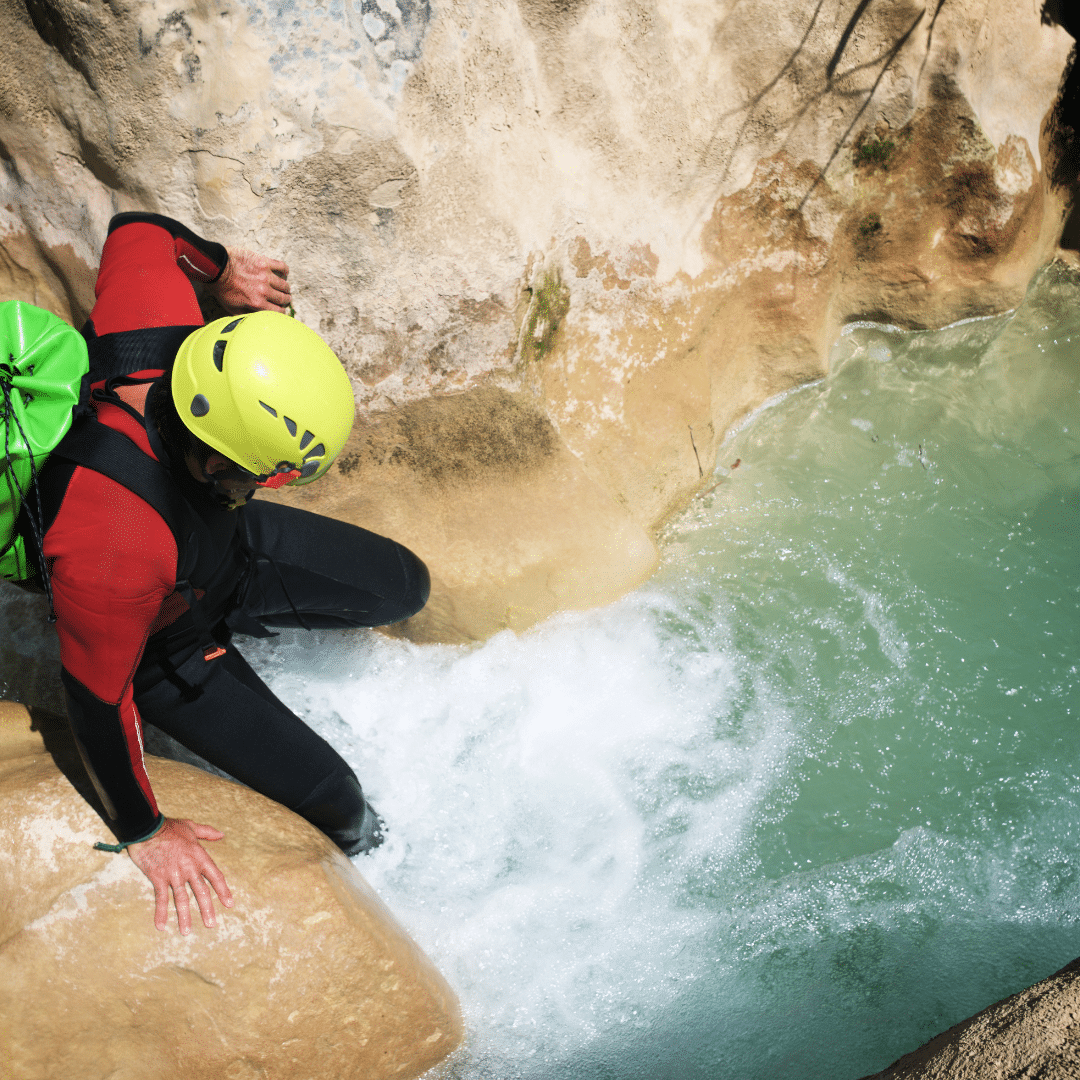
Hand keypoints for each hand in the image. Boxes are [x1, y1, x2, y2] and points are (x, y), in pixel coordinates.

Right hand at [127, 817, 233, 933]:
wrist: (147, 828)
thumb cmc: (170, 827)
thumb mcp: (191, 827)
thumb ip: (207, 832)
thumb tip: (222, 834)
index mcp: (199, 856)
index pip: (215, 876)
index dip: (223, 891)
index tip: (229, 904)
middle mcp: (189, 867)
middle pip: (201, 892)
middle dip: (207, 909)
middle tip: (211, 925)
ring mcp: (174, 874)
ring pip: (182, 899)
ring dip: (184, 917)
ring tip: (187, 932)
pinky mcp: (158, 877)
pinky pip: (161, 898)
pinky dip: (160, 912)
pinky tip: (161, 926)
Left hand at [210, 247, 291, 313]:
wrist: (215, 266)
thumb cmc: (220, 287)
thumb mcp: (230, 307)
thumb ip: (244, 314)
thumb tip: (253, 319)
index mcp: (257, 302)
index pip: (278, 311)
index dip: (281, 312)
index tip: (280, 310)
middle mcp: (264, 290)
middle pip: (283, 298)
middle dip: (285, 300)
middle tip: (284, 298)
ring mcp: (265, 275)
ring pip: (284, 284)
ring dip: (285, 288)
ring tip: (283, 287)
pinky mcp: (264, 262)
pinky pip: (282, 266)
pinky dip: (285, 270)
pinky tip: (284, 273)